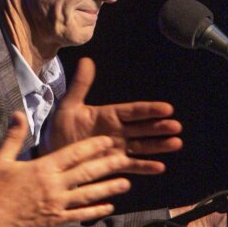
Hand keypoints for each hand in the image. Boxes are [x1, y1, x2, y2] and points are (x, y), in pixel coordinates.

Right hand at [0, 113, 161, 226]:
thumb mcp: (0, 159)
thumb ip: (13, 137)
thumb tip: (18, 114)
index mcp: (43, 168)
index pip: (74, 154)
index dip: (93, 146)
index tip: (107, 141)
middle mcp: (54, 185)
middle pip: (87, 172)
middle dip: (108, 165)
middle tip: (125, 158)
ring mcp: (57, 204)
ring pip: (89, 194)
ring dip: (109, 188)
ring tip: (126, 183)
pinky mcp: (56, 220)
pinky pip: (80, 215)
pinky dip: (96, 211)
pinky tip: (109, 207)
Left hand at [40, 58, 182, 167]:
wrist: (51, 156)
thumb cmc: (58, 130)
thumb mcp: (68, 107)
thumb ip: (80, 86)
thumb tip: (87, 60)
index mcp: (108, 116)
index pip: (133, 111)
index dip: (150, 110)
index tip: (167, 108)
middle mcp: (116, 131)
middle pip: (142, 128)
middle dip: (159, 127)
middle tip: (176, 127)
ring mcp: (117, 149)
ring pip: (142, 146)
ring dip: (159, 145)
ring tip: (176, 143)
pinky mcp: (113, 165)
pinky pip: (132, 165)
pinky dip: (145, 166)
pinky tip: (160, 167)